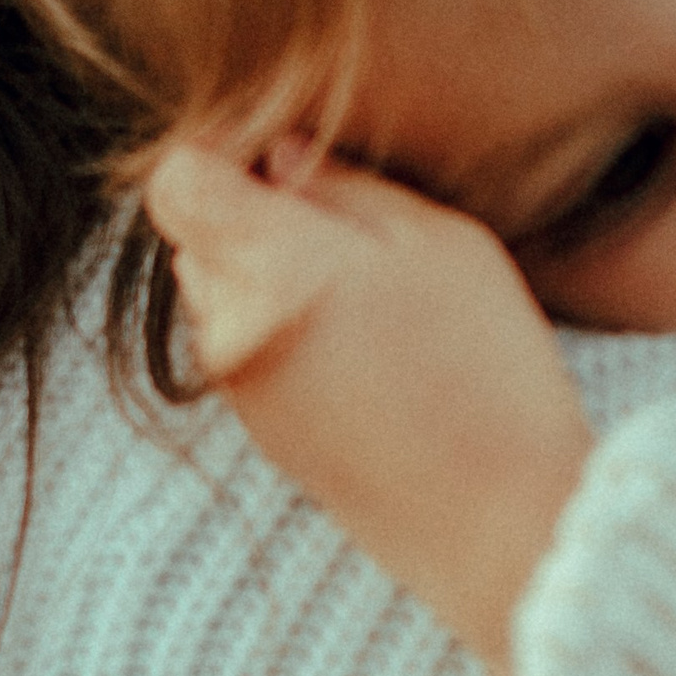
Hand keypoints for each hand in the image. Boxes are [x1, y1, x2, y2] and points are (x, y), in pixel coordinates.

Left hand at [146, 142, 594, 675]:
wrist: (500, 526)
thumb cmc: (490, 372)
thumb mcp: (442, 243)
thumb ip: (346, 186)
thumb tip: (278, 156)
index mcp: (270, 266)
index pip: (176, 177)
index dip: (218, 150)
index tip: (280, 156)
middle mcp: (228, 328)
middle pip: (193, 233)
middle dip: (251, 215)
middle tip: (348, 230)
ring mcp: (235, 389)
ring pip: (216, 290)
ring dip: (267, 274)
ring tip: (365, 299)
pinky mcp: (257, 431)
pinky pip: (243, 346)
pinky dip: (283, 329)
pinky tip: (365, 351)